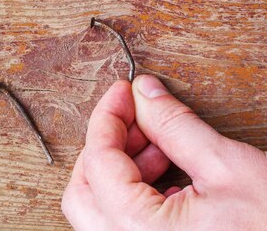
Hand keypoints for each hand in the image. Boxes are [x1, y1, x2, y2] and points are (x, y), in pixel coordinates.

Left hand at [61, 75, 266, 230]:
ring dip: (119, 170)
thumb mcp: (228, 168)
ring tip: (158, 146)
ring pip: (98, 210)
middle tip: (134, 117)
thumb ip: (176, 126)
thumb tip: (144, 94)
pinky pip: (120, 226)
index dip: (108, 117)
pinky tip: (165, 176)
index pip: (98, 161)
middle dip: (105, 146)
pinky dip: (132, 196)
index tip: (123, 93)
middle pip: (83, 191)